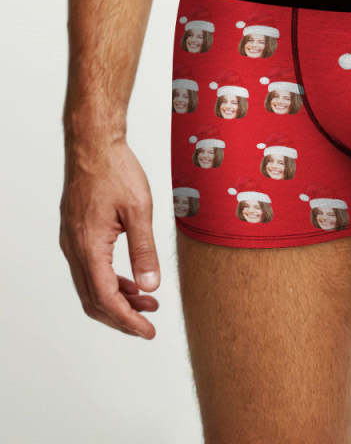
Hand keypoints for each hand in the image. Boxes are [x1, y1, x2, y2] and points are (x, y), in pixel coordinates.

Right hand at [60, 135, 160, 336]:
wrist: (94, 146)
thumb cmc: (116, 172)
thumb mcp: (140, 210)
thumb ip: (145, 251)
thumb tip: (150, 286)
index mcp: (89, 247)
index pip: (106, 298)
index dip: (127, 320)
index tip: (147, 331)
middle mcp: (75, 249)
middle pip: (94, 300)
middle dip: (122, 316)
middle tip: (149, 324)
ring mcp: (73, 242)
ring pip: (91, 286)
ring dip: (118, 299)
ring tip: (148, 302)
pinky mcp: (77, 234)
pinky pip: (91, 269)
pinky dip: (111, 281)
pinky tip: (132, 281)